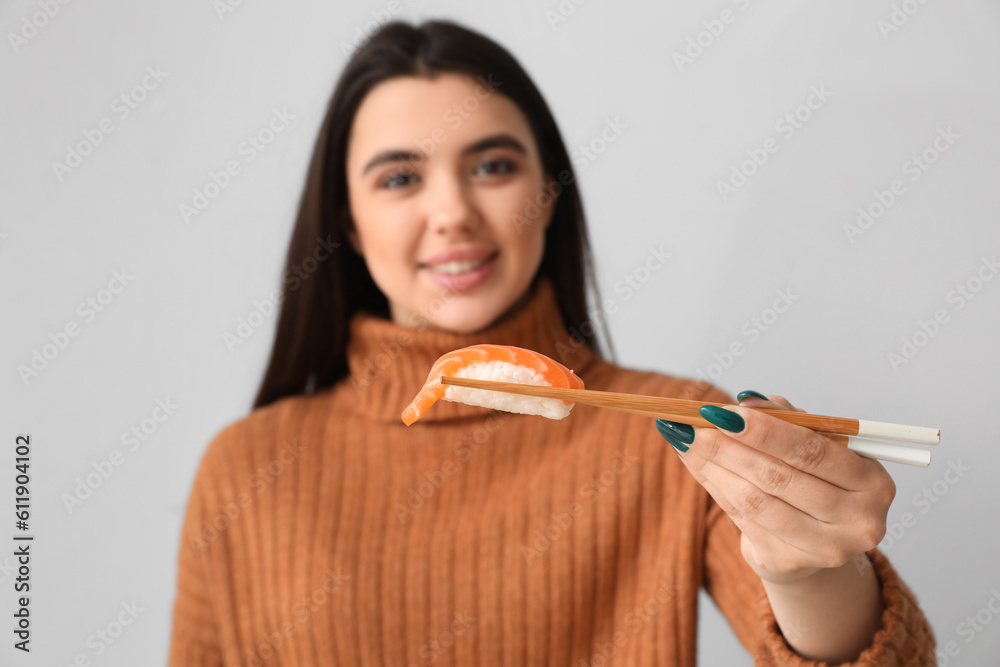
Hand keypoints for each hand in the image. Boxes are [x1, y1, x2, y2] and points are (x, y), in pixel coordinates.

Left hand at [656, 390, 895, 584]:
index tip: (724, 411)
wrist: (813, 540)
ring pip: (754, 500)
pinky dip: (712, 485)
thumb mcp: (814, 445)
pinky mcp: (789, 563)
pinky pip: (740, 518)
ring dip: (712, 465)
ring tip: (684, 438)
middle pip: (778, 477)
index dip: (766, 431)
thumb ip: (787, 418)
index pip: (812, 451)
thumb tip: (746, 400)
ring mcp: (824, 548)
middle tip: (691, 423)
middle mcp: (857, 520)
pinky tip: (694, 462)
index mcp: (872, 482)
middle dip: (728, 446)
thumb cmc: (815, 478)